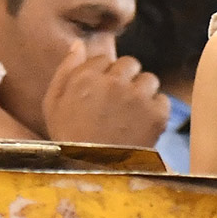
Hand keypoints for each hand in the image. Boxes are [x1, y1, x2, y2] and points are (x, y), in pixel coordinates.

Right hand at [41, 41, 169, 146]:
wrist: (93, 175)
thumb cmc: (69, 140)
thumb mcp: (53, 105)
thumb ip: (66, 69)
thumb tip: (79, 42)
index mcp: (86, 77)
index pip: (104, 58)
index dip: (102, 76)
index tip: (99, 94)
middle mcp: (113, 82)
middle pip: (129, 64)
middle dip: (125, 80)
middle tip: (117, 105)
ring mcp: (137, 97)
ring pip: (148, 80)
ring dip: (142, 94)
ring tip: (130, 116)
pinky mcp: (156, 114)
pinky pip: (162, 100)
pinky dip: (155, 112)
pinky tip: (141, 126)